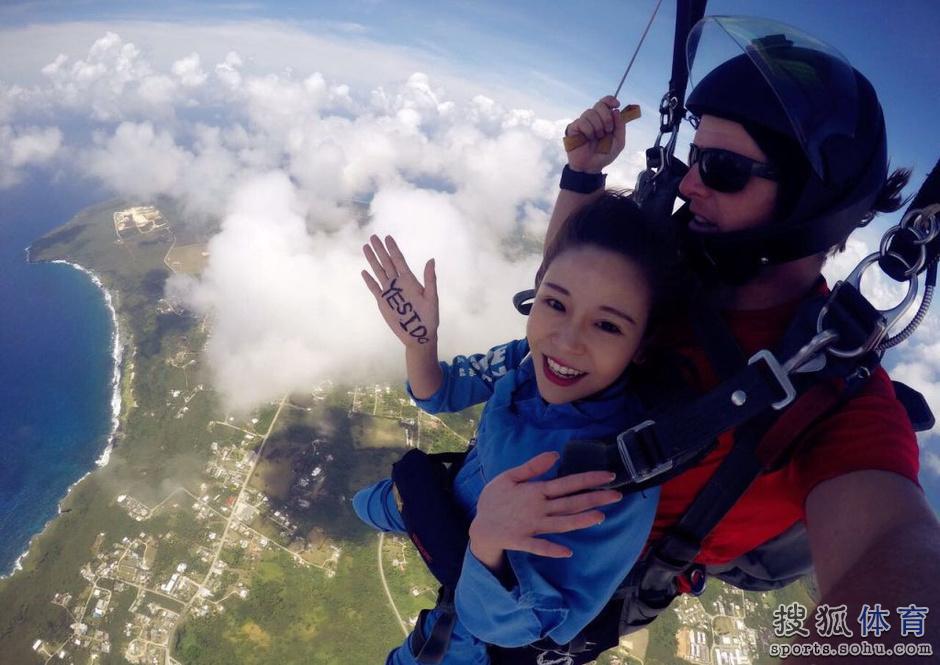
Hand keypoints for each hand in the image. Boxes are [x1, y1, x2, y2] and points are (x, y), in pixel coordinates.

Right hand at [361, 235, 438, 347]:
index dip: (393, 248)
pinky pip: (374, 288)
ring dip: (372, 260)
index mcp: (410, 280)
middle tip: (373, 237)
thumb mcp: (432, 297)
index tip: (387, 237)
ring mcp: (390, 292)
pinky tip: (364, 271)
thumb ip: (430, 279)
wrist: (419, 334)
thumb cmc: (429, 317)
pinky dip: (369, 280)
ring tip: (366, 247)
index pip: (399, 260)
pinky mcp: (383, 302)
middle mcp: (398, 283)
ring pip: (379, 272)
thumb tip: (431, 260)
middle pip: (387, 262)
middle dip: (380, 249)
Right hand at [468, 451, 621, 570]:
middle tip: (618, 495)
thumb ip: (532, 467)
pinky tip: (567, 551)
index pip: (567, 483)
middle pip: (570, 503)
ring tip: (601, 517)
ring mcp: (530, 526)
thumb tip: (554, 455)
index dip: (588, 479)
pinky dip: (551, 549)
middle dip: (594, 499)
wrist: (478, 526)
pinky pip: (538, 546)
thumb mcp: (509, 476)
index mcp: (535, 490)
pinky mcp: (522, 541)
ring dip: (580, 521)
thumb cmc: (494, 499)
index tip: (609, 476)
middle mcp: (537, 508)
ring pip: (560, 523)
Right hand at [564, 96, 626, 172]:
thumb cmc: (604, 155)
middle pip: (599, 105)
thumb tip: (616, 111)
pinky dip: (588, 130)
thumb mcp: (618, 142)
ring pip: (590, 112)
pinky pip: (582, 122)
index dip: (610, 100)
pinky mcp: (573, 128)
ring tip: (597, 138)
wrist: (591, 167)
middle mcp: (594, 119)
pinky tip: (588, 139)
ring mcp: (583, 122)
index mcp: (605, 119)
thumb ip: (620, 127)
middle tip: (608, 130)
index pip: (606, 102)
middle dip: (606, 117)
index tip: (616, 105)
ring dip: (597, 126)